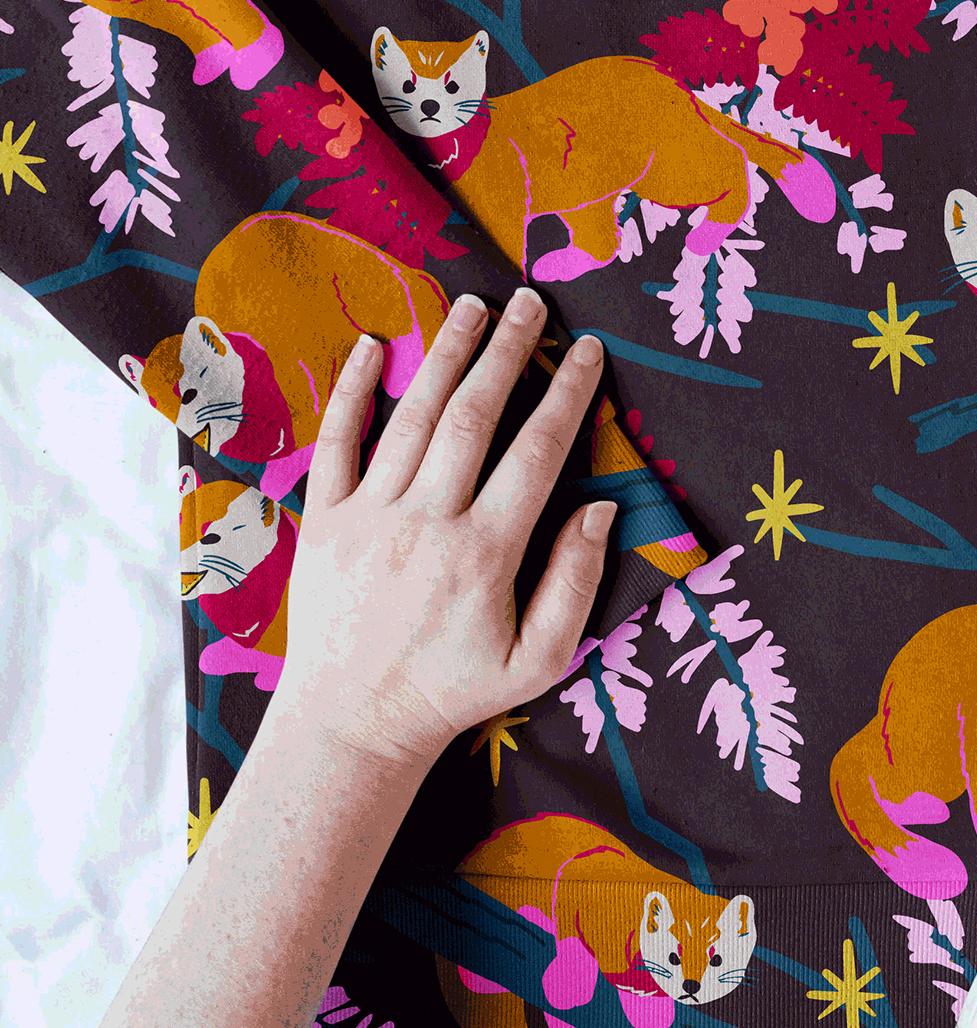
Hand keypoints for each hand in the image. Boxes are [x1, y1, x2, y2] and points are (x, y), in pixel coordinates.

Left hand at [275, 287, 612, 777]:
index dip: (567, 396)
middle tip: (531, 303)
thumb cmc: (452, 693)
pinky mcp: (324, 522)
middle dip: (508, 351)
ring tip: (474, 305)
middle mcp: (427, 522)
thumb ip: (575, 584)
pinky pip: (337, 444)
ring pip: (414, 416)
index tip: (586, 351)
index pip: (537, 453)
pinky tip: (374, 347)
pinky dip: (352, 392)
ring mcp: (370, 517)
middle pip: (474, 416)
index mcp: (484, 554)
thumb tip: (602, 509)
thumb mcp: (537, 661)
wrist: (350, 725)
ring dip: (447, 354)